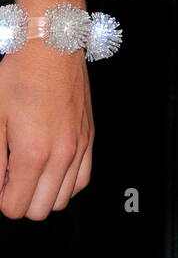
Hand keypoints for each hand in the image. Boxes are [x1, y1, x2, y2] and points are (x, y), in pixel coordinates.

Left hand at [0, 43, 92, 218]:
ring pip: (62, 200)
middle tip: (11, 176)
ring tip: (29, 171)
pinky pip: (82, 180)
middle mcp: (61, 155)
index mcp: (33, 153)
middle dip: (21, 200)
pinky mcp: (89, 138)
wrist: (52, 47)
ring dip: (43, 193)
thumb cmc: (20, 76)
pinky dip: (65, 184)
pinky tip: (51, 168)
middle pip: (40, 210)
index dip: (1, 198)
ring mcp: (79, 147)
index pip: (15, 207)